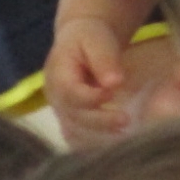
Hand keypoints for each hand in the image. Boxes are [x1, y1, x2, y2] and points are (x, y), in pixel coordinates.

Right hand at [46, 17, 130, 140]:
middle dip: (99, 121)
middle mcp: (54, 95)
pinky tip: (112, 140)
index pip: (70, 92)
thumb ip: (105, 59)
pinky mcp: (67, 118)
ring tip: (123, 132)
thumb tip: (115, 83)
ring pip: (74, 130)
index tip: (113, 93)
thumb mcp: (97, 39)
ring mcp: (59, 109)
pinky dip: (92, 142)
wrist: (79, 41)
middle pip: (73, 115)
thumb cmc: (89, 38)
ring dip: (98, 135)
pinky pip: (76, 136)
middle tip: (125, 121)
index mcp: (57, 74)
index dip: (91, 97)